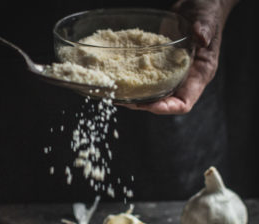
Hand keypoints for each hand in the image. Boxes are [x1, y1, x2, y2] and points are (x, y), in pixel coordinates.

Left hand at [122, 0, 238, 114]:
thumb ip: (205, 28)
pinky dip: (134, 79)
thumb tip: (201, 36)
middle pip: (165, 102)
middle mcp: (185, 78)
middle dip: (146, 105)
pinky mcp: (161, 64)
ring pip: (154, 93)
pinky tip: (120, 77)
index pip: (184, 103)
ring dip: (137, 96)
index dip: (167, 108)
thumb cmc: (208, 11)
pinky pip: (148, 77)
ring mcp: (172, 73)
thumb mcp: (208, 17)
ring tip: (119, 93)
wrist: (198, 4)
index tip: (151, 105)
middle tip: (127, 100)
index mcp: (199, 75)